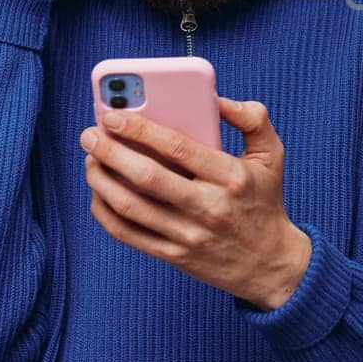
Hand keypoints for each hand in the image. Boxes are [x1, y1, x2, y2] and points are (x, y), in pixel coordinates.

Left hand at [79, 95, 311, 309]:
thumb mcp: (272, 155)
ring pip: (130, 206)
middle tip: (90, 134)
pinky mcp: (174, 256)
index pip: (178, 148)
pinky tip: (99, 192)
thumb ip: (252, 118)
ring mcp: (189, 235)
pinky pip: (128, 234)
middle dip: (110, 151)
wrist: (270, 263)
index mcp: (231, 177)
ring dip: (101, 180)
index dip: (140, 129)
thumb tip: (216, 99)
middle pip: (146, 176)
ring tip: (90, 159)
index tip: (114, 115)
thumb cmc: (265, 200)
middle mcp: (209, 207)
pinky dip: (105, 212)